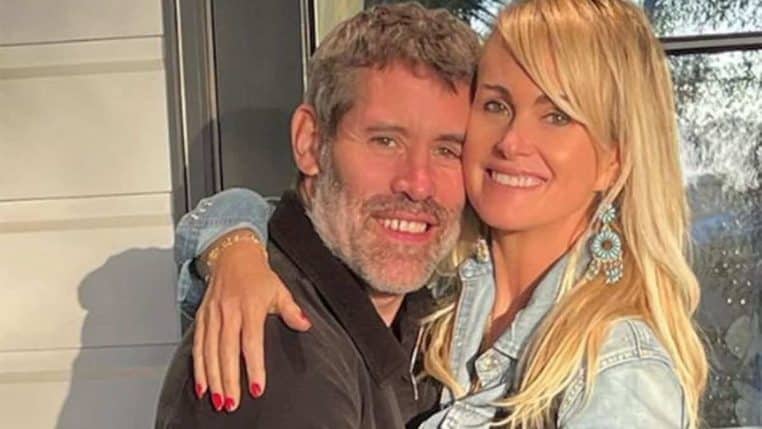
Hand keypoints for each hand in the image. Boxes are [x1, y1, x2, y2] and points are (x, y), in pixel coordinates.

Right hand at [193, 235, 310, 411]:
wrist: (233, 256)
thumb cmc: (258, 276)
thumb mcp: (280, 289)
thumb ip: (291, 310)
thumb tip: (305, 324)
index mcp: (250, 305)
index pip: (252, 341)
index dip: (254, 366)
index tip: (257, 388)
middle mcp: (229, 311)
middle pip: (227, 351)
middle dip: (229, 380)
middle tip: (233, 403)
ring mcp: (213, 315)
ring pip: (209, 351)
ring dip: (212, 378)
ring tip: (218, 400)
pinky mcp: (202, 317)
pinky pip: (198, 345)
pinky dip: (198, 367)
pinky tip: (202, 385)